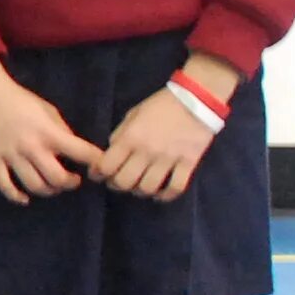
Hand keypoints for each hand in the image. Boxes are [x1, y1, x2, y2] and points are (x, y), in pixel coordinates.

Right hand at [0, 57, 102, 204]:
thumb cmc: (19, 98)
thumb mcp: (48, 110)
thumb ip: (61, 131)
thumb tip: (72, 151)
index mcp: (49, 133)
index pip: (82, 153)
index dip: (96, 162)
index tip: (98, 167)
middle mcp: (32, 147)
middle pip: (57, 179)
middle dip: (70, 183)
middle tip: (72, 179)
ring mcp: (11, 155)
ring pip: (34, 186)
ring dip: (48, 190)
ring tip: (52, 185)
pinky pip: (4, 185)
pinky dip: (16, 196)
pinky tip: (25, 198)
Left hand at [93, 88, 213, 202]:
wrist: (196, 99)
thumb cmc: (160, 106)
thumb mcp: (132, 115)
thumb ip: (120, 135)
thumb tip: (111, 155)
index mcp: (130, 137)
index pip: (107, 166)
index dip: (98, 174)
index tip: (99, 175)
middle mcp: (147, 151)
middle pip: (124, 182)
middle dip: (117, 185)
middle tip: (119, 181)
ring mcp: (169, 159)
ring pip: (148, 188)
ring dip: (140, 191)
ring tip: (139, 186)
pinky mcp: (188, 163)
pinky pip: (175, 188)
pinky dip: (166, 195)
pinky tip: (160, 193)